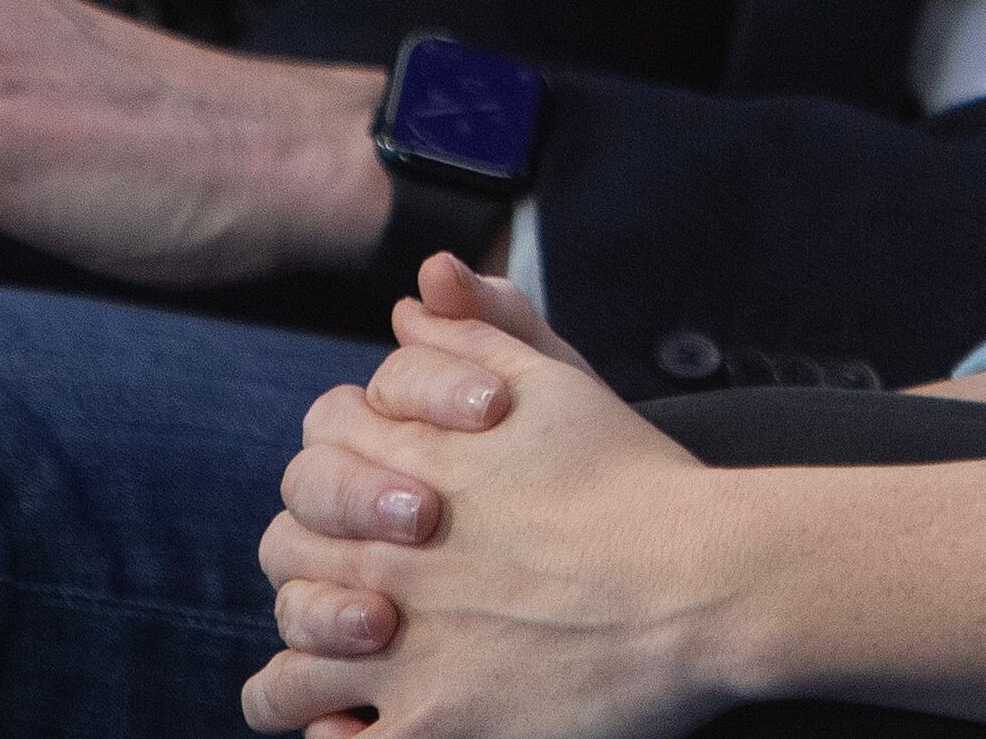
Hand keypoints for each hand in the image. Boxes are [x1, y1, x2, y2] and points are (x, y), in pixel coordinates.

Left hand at [251, 297, 740, 738]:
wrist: (701, 583)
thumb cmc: (639, 484)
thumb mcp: (560, 384)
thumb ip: (483, 334)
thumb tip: (421, 291)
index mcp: (412, 466)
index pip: (318, 445)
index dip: (344, 458)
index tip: (390, 486)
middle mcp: (385, 558)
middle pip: (286, 549)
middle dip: (314, 555)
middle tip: (369, 571)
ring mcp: (399, 650)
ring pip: (284, 666)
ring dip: (305, 657)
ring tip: (344, 657)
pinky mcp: (427, 726)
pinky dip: (330, 734)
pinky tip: (359, 722)